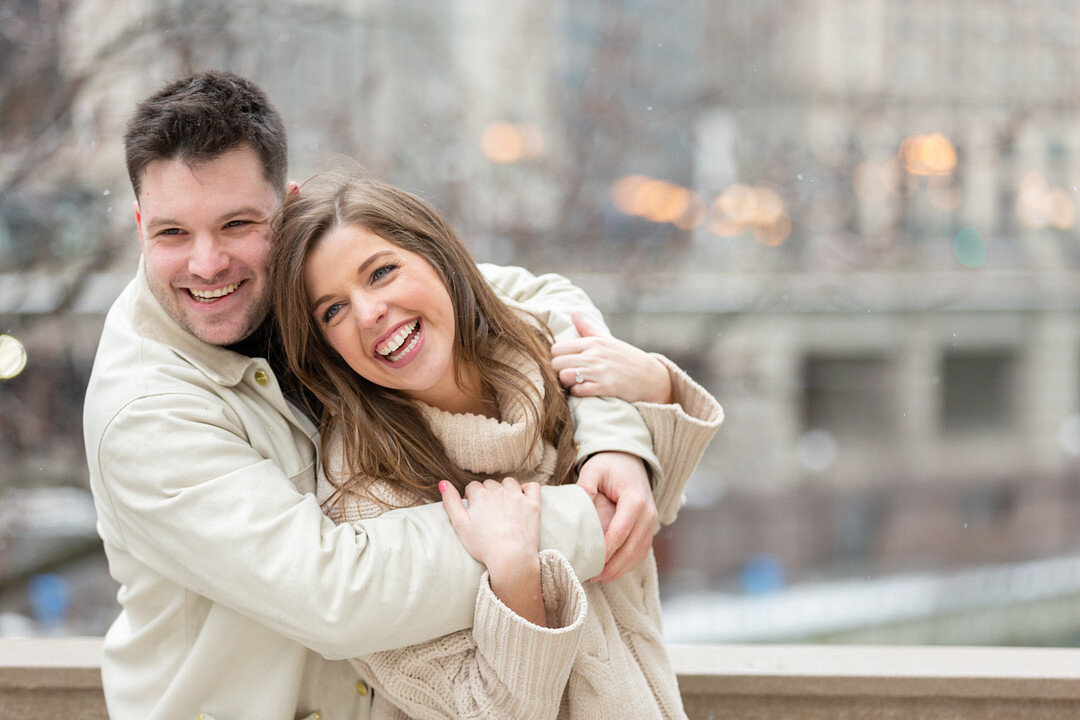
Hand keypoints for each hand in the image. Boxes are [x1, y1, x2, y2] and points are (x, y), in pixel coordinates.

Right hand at [440, 478, 540, 569]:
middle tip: (488, 513)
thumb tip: (442, 482)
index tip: (474, 512)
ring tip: (503, 506)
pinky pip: (532, 486)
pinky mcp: (533, 504)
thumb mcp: (460, 525)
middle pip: (490, 484)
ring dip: (505, 489)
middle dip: (487, 494)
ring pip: (509, 483)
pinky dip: (527, 489)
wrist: (511, 558)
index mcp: (480, 495)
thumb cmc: (483, 545)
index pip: (472, 487)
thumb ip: (450, 502)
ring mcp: (518, 497)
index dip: (472, 498)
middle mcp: (499, 491)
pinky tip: (522, 497)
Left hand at [550, 312, 672, 403]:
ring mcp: (600, 371)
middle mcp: (594, 354)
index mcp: (592, 342)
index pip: (557, 349)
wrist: (650, 377)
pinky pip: (579, 390)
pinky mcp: (606, 387)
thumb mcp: (607, 340)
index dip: (556, 358)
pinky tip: (583, 390)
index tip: (564, 363)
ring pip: (565, 376)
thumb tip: (574, 312)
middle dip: (557, 372)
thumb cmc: (626, 358)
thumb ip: (587, 328)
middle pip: (557, 363)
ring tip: (573, 383)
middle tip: (566, 375)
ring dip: (566, 383)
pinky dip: (577, 392)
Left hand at [577, 452, 657, 582]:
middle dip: (612, 566)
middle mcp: (648, 514)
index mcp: (635, 500)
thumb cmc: (609, 465)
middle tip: (592, 577)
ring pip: (638, 554)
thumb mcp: (594, 469)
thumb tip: (577, 506)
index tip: (590, 563)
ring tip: (599, 578)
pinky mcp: (650, 528)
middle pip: (631, 548)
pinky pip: (641, 551)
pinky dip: (628, 564)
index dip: (606, 551)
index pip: (621, 532)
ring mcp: (652, 523)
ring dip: (620, 569)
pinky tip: (612, 572)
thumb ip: (585, 485)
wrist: (630, 460)